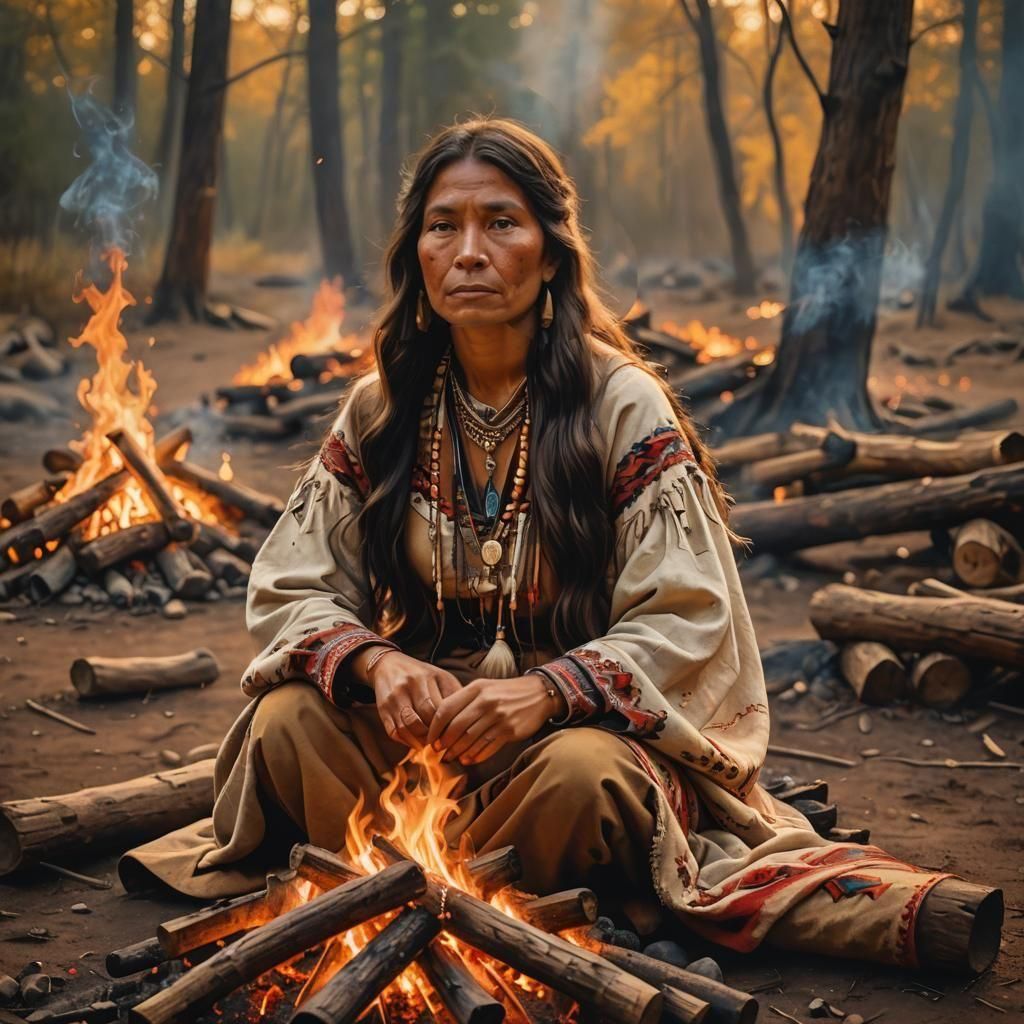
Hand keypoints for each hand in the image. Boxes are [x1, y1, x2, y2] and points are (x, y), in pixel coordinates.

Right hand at [366, 651, 461, 746]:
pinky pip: (393, 731)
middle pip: (424, 719)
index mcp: (429, 677)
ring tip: (429, 746)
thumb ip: (454, 694)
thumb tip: (469, 717)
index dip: (448, 727)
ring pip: (407, 727)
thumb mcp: (440, 677)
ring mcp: (395, 697)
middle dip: (434, 736)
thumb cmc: (421, 675)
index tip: (455, 737)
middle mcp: (410, 685)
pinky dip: (405, 741)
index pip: (441, 708)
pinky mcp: (382, 708)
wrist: (388, 665)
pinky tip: (415, 743)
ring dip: (419, 741)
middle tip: (443, 745)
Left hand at [426, 674, 564, 765]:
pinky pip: (487, 747)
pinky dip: (475, 756)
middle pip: (456, 727)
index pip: (446, 709)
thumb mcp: (484, 688)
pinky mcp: (510, 730)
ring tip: (451, 758)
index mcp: (476, 688)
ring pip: (470, 739)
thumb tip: (441, 725)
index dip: (434, 728)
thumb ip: (464, 701)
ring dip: (458, 752)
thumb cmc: (505, 692)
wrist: (538, 694)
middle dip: (444, 743)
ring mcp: (499, 716)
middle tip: (438, 752)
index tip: (430, 739)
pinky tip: (469, 760)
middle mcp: (486, 701)